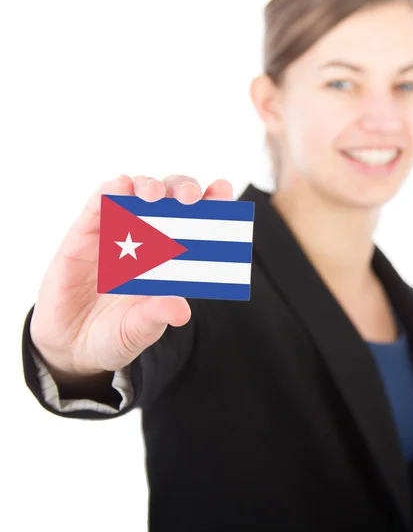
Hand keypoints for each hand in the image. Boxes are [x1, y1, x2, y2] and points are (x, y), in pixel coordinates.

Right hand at [29, 174, 232, 381]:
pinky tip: (120, 186)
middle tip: (189, 197)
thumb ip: (156, 317)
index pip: (199, 222)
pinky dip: (111, 190)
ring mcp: (118, 231)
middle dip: (183, 189)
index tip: (223, 191)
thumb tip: (181, 312)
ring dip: (148, 185)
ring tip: (154, 194)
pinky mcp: (86, 232)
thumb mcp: (138, 331)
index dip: (212, 203)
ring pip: (137, 192)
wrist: (70, 346)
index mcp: (174, 258)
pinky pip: (99, 203)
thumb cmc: (115, 334)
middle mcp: (150, 238)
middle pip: (171, 198)